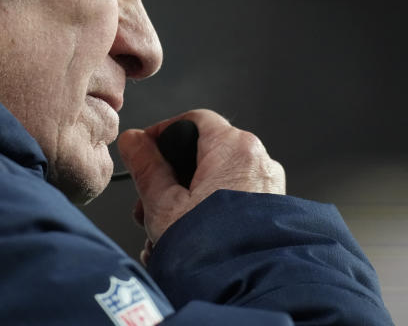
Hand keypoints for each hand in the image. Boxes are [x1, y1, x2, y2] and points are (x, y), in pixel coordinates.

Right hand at [117, 109, 285, 255]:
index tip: (145, 150)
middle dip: (171, 179)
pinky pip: (235, 199)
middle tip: (150, 204)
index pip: (194, 119)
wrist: (249, 288)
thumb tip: (134, 141)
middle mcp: (258, 160)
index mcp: (233, 148)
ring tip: (165, 234)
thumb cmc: (213, 248)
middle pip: (204, 154)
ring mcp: (269, 185)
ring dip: (187, 201)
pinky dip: (211, 212)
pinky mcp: (273, 209)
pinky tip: (190, 241)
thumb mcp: (164, 205)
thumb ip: (147, 167)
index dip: (164, 132)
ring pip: (218, 180)